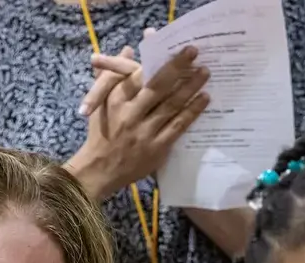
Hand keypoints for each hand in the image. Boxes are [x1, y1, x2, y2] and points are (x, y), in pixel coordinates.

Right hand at [66, 43, 209, 199]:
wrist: (100, 170)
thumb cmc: (101, 133)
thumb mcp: (100, 102)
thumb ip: (111, 74)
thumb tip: (128, 50)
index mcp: (116, 100)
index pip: (138, 75)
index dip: (158, 60)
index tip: (172, 50)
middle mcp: (130, 114)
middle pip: (158, 86)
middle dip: (177, 67)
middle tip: (194, 52)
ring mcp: (144, 132)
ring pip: (171, 105)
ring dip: (190, 87)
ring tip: (205, 72)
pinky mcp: (156, 148)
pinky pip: (177, 126)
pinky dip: (192, 112)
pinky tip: (204, 99)